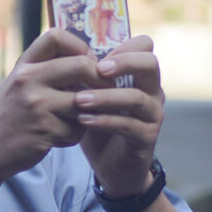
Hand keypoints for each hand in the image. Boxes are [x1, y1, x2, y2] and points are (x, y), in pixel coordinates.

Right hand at [0, 29, 102, 185]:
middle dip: (99, 80)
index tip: (85, 62)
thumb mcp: (18, 86)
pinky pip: (77, 130)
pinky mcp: (45, 129)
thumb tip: (90, 63)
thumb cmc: (7, 119)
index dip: (79, 46)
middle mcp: (28, 79)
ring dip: (85, 115)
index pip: (56, 36)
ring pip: (86, 102)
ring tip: (70, 123)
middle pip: (82, 65)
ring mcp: (37, 104)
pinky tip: (56, 139)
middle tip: (102, 92)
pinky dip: (72, 137)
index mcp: (23, 66)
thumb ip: (45, 73)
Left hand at [73, 36, 164, 196]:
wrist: (110, 166)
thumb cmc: (99, 124)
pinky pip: (129, 125)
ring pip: (137, 98)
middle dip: (124, 62)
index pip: (144, 46)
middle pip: (150, 64)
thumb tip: (58, 49)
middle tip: (97, 69)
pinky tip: (83, 120)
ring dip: (105, 97)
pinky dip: (105, 121)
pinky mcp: (147, 137)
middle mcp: (151, 91)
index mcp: (139, 76)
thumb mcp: (89, 95)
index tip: (93, 53)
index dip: (122, 45)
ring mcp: (152, 115)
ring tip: (78, 100)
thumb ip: (82, 75)